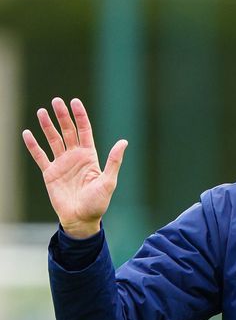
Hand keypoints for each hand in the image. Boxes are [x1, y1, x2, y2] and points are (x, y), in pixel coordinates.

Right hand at [22, 98, 127, 238]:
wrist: (81, 219)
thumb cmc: (98, 203)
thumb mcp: (108, 181)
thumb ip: (114, 161)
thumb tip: (124, 142)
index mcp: (90, 156)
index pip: (84, 131)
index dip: (80, 116)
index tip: (75, 102)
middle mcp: (75, 157)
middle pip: (68, 131)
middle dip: (62, 116)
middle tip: (56, 101)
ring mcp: (62, 164)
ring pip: (53, 140)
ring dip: (47, 126)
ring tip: (42, 111)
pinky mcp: (50, 173)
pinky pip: (40, 156)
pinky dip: (33, 145)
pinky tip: (27, 133)